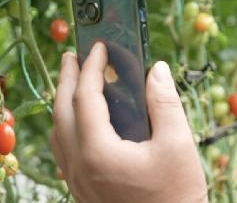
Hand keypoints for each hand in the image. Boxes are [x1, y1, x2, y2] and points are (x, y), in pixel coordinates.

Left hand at [51, 43, 206, 202]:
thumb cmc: (178, 193)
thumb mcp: (177, 144)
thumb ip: (164, 102)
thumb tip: (157, 68)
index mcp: (98, 152)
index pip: (85, 99)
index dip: (91, 69)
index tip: (99, 47)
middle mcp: (79, 167)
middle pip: (61, 114)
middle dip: (68, 81)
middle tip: (75, 55)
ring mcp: (78, 182)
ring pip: (58, 135)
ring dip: (64, 103)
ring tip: (76, 82)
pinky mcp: (84, 191)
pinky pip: (65, 152)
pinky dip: (69, 126)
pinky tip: (85, 121)